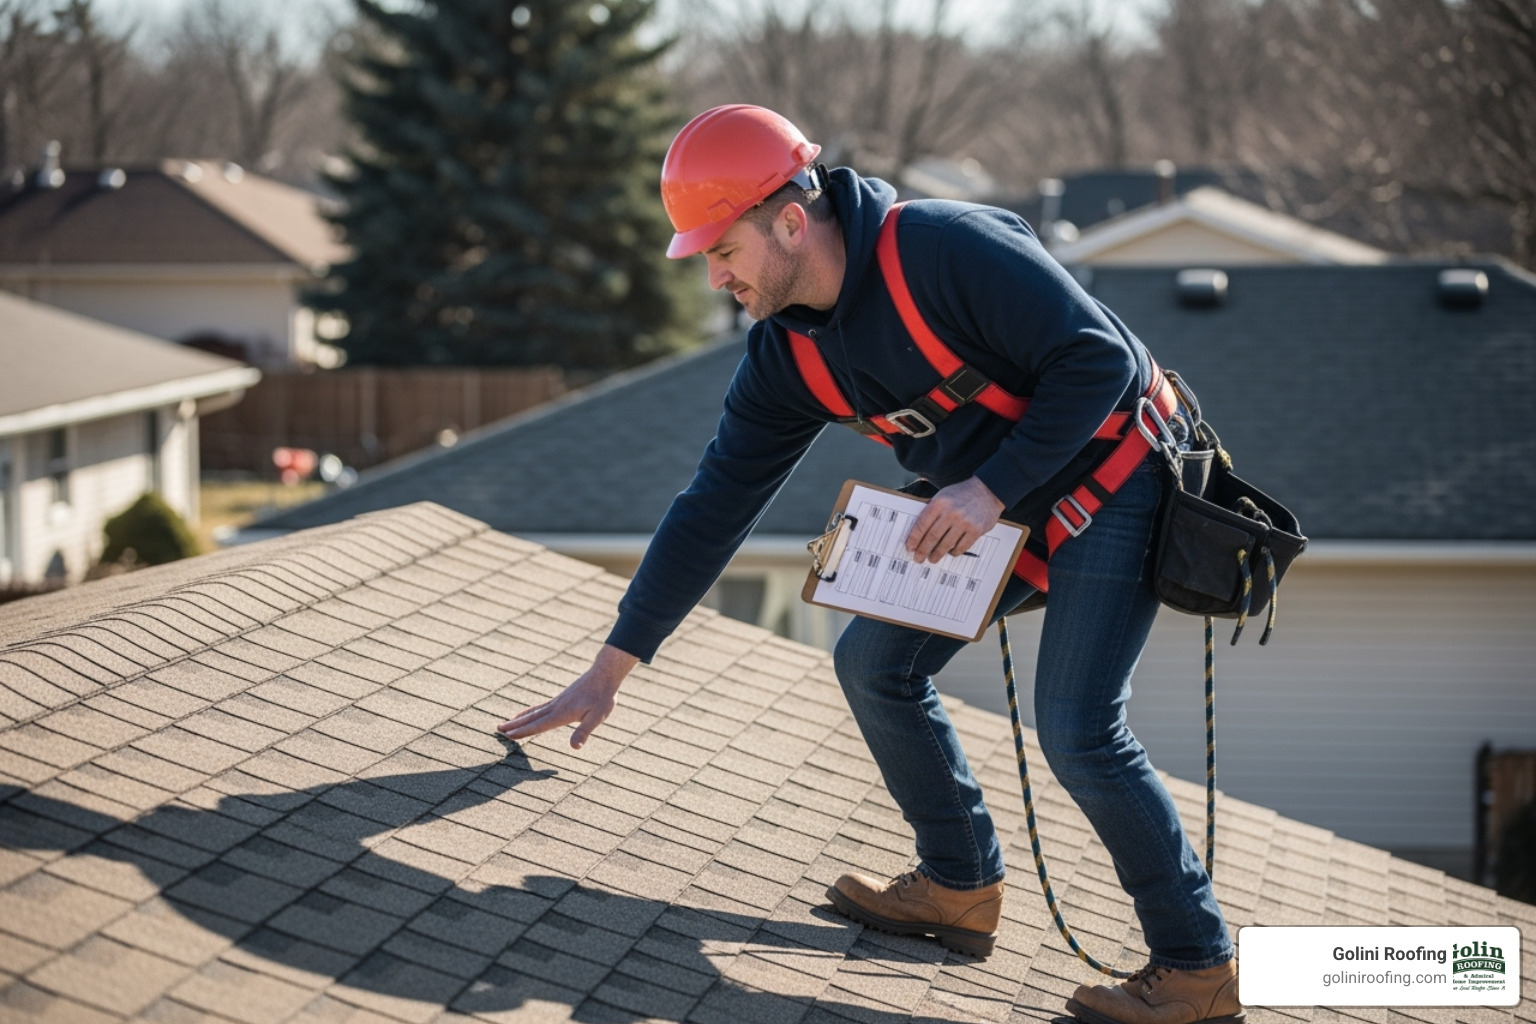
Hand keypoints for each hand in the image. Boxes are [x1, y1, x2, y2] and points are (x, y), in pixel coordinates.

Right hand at [496, 644, 638, 749]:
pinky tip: (530, 713)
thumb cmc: (602, 696)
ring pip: (534, 711)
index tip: (508, 736)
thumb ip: (584, 731)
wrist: (604, 674)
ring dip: (519, 718)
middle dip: (514, 725)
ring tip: (506, 722)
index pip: (538, 725)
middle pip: (531, 718)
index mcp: (562, 714)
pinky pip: (541, 707)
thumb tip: (574, 748)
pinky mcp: (562, 698)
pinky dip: (530, 711)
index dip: (523, 732)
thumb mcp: (598, 716)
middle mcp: (556, 707)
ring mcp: (557, 701)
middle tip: (498, 729)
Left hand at [904, 476, 1004, 563]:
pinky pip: (961, 547)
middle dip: (923, 550)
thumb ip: (932, 510)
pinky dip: (953, 552)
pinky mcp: (976, 531)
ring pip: (945, 545)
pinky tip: (950, 552)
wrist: (988, 490)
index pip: (921, 525)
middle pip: (932, 537)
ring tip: (932, 559)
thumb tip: (918, 531)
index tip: (909, 547)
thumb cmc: (962, 493)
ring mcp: (964, 522)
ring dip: (937, 554)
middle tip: (918, 558)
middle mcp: (951, 513)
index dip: (914, 538)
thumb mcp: (943, 495)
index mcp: (939, 503)